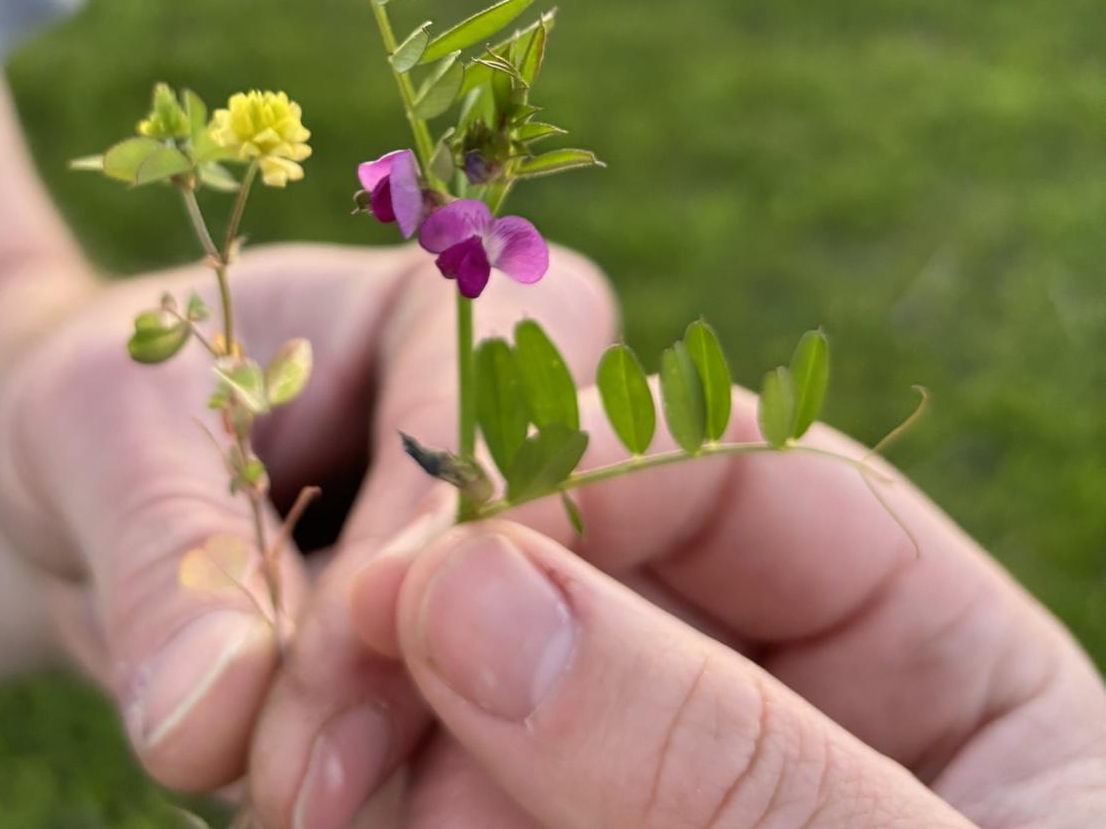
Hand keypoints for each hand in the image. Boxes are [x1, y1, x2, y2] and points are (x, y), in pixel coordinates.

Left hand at [0, 241, 616, 797]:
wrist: (89, 495)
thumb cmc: (106, 406)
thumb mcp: (100, 429)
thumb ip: (168, 553)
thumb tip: (215, 719)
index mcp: (458, 311)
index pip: (476, 433)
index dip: (413, 561)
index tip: (317, 681)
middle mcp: (517, 436)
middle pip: (536, 570)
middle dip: (427, 695)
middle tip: (299, 799)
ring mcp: (512, 564)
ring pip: (514, 688)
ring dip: (410, 777)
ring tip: (291, 815)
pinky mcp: (477, 676)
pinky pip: (461, 756)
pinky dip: (389, 800)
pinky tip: (306, 813)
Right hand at [362, 394, 1105, 826]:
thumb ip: (719, 750)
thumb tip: (465, 595)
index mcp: (943, 660)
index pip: (742, 475)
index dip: (585, 471)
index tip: (441, 546)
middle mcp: (798, 704)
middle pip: (600, 581)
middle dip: (461, 613)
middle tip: (335, 675)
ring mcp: (672, 791)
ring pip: (513, 697)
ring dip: (406, 717)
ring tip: (322, 783)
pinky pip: (474, 800)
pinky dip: (409, 798)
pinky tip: (352, 810)